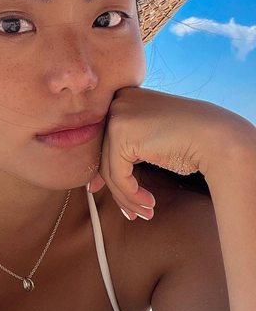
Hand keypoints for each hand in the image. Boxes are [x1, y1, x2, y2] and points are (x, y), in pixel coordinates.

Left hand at [86, 86, 240, 219]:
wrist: (218, 138)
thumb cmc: (191, 142)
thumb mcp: (149, 144)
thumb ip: (123, 155)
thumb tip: (92, 183)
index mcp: (124, 98)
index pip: (107, 143)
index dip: (109, 175)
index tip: (120, 198)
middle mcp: (117, 101)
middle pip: (106, 156)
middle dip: (119, 190)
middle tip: (134, 212)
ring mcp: (118, 115)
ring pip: (108, 168)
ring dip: (126, 197)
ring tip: (144, 212)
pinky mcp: (120, 133)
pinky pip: (117, 174)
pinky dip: (130, 194)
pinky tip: (149, 203)